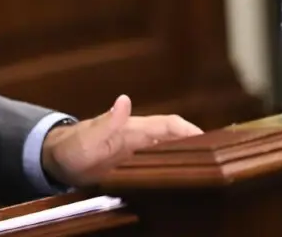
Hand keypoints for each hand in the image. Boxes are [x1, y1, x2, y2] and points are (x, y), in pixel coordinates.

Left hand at [41, 95, 202, 187]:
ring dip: (191, 158)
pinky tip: (188, 182)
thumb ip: (107, 122)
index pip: (170, 126)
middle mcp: (141, 137)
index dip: (192, 132)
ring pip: (173, 151)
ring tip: (213, 174)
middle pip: (178, 139)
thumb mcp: (88, 139)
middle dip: (201, 146)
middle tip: (223, 161)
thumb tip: (125, 99)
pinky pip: (162, 164)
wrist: (57, 159)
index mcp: (134, 129)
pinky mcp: (135, 164)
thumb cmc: (72, 148)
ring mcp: (139, 151)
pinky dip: (177, 169)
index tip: (215, 143)